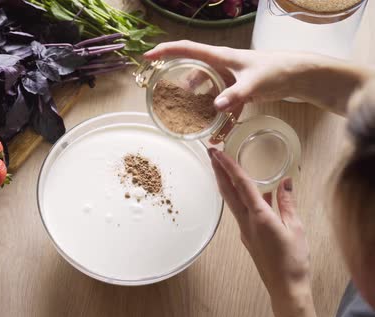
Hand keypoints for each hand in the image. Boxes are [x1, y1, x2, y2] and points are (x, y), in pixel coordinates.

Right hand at [144, 40, 372, 113]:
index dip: (166, 51)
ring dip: (196, 101)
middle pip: (192, 68)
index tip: (148, 56)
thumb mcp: (253, 83)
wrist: (301, 75)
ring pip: (205, 87)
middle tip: (162, 90)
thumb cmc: (278, 70)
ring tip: (184, 114)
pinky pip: (221, 102)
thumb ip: (234, 95)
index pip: (187, 49)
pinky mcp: (239, 89)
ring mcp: (230, 77)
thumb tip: (216, 107)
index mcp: (220, 56)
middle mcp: (222, 64)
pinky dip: (217, 116)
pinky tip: (215, 133)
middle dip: (176, 78)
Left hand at [207, 147, 319, 316]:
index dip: (229, 166)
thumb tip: (285, 182)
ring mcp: (244, 230)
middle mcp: (246, 222)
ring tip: (223, 166)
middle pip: (228, 191)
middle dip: (218, 170)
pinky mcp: (248, 237)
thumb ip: (288, 203)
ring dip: (226, 182)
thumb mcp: (296, 227)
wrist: (286, 288)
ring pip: (232, 201)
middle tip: (211, 152)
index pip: (241, 184)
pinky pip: (242, 212)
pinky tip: (251, 192)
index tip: (218, 152)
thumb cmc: (294, 260)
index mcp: (259, 216)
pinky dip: (241, 197)